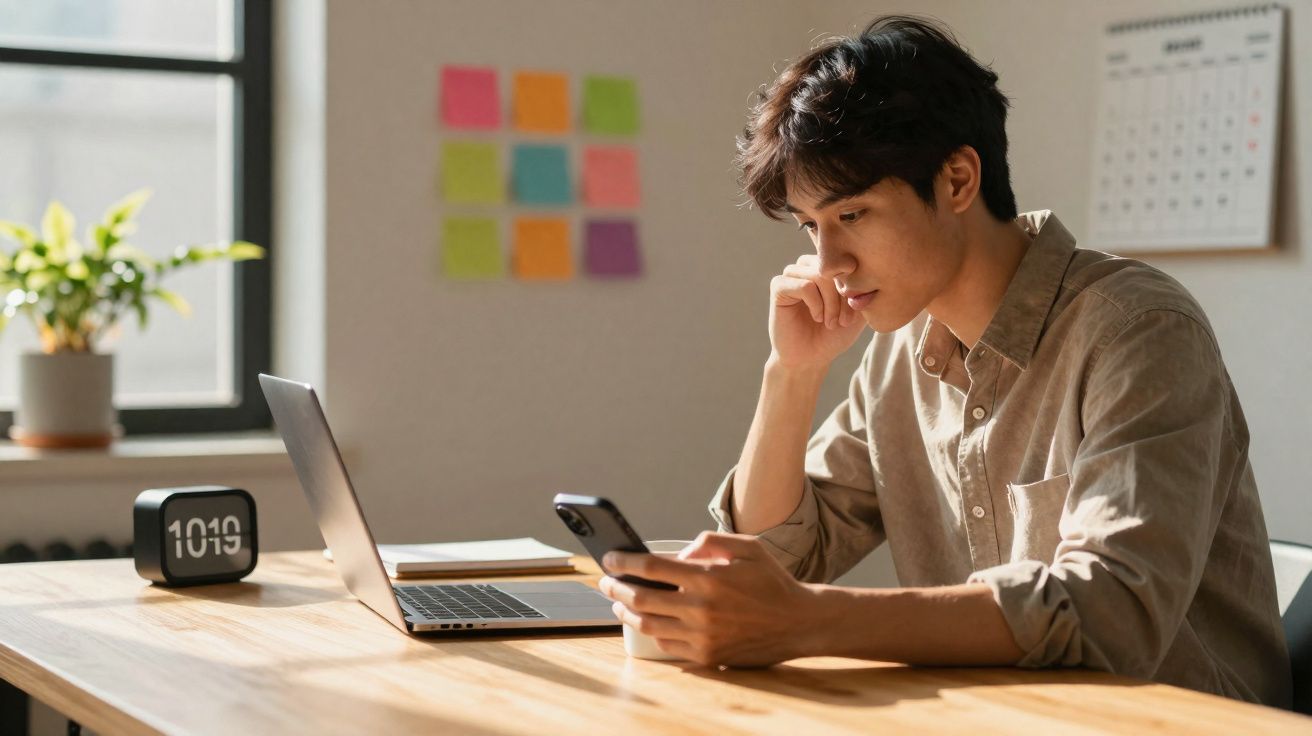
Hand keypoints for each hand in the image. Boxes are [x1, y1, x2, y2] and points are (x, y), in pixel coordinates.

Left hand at [598, 532, 822, 666]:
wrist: (799, 623)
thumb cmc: (772, 581)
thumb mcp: (748, 547)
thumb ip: (710, 541)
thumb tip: (679, 554)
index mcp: (710, 577)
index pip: (652, 568)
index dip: (624, 562)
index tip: (609, 557)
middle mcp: (702, 608)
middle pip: (641, 599)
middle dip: (615, 587)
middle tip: (605, 580)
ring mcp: (703, 635)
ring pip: (648, 625)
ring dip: (626, 612)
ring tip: (618, 601)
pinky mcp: (707, 655)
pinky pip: (667, 644)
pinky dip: (651, 631)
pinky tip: (646, 621)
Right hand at [768, 254, 865, 370]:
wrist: (810, 358)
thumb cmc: (834, 334)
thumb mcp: (859, 310)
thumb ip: (865, 289)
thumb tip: (871, 270)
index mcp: (827, 266)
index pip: (847, 260)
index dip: (855, 285)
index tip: (857, 311)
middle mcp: (808, 265)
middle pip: (833, 266)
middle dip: (843, 295)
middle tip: (844, 321)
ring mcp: (792, 274)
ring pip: (819, 274)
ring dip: (831, 301)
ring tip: (831, 322)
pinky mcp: (778, 286)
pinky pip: (804, 285)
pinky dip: (816, 304)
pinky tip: (817, 317)